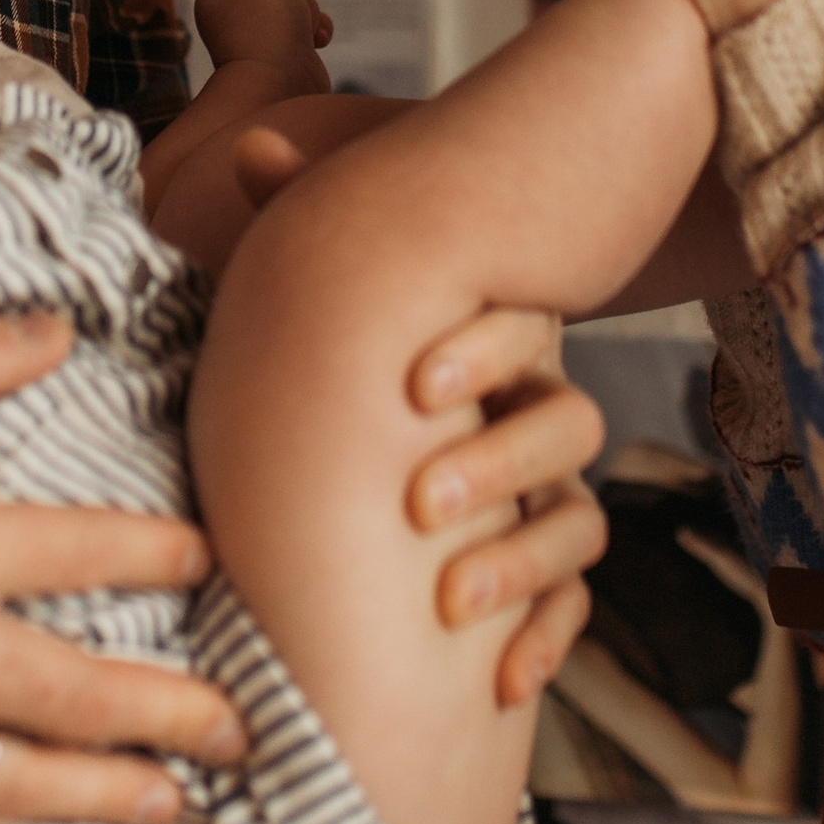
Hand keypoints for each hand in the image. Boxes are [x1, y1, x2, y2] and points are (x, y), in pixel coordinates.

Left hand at [196, 0, 332, 78]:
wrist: (275, 93)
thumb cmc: (267, 33)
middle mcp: (235, 13)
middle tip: (294, 0)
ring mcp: (260, 34)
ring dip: (309, 6)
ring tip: (303, 27)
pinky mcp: (285, 51)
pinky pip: (307, 25)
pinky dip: (316, 27)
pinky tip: (318, 41)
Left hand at [227, 118, 607, 709]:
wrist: (341, 433)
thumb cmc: (330, 340)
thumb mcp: (309, 282)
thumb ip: (290, 216)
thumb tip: (252, 144)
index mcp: (489, 337)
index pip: (522, 335)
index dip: (480, 352)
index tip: (414, 382)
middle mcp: (526, 410)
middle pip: (562, 427)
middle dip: (497, 462)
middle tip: (418, 500)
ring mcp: (536, 494)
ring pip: (572, 522)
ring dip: (520, 563)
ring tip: (448, 601)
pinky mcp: (531, 572)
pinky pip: (568, 606)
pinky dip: (544, 640)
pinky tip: (504, 680)